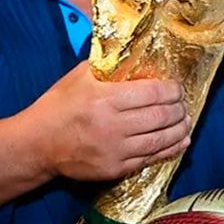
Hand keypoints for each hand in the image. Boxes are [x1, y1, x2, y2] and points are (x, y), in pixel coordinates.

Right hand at [19, 62, 191, 181]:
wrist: (38, 143)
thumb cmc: (58, 105)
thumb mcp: (79, 76)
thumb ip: (108, 67)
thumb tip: (135, 55)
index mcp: (105, 98)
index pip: (152, 92)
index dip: (171, 90)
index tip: (177, 88)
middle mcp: (112, 125)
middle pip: (160, 116)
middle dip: (179, 109)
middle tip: (183, 104)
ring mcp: (115, 150)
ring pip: (160, 140)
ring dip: (180, 130)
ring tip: (186, 122)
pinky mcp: (114, 168)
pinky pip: (149, 159)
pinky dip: (169, 150)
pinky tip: (179, 142)